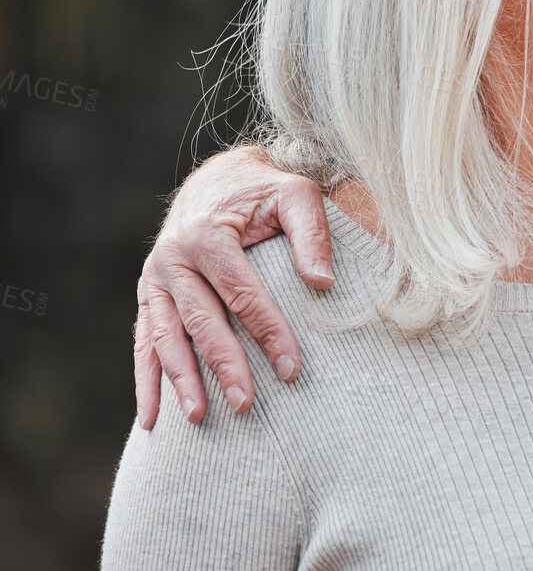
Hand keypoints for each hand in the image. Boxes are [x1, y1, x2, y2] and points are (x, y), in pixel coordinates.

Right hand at [134, 145, 333, 427]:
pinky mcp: (148, 296)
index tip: (291, 368)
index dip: (268, 332)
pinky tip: (153, 418)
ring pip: (165, 338)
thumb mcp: (296, 194)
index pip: (242, 294)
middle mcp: (172, 259)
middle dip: (223, 366)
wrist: (217, 180)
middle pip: (201, 322)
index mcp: (207, 235)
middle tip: (247, 404)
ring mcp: (154, 280)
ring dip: (181, 380)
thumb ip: (312, 232)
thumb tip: (322, 283)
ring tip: (199, 418)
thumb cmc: (264, 191)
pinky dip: (147, 380)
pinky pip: (144, 342)